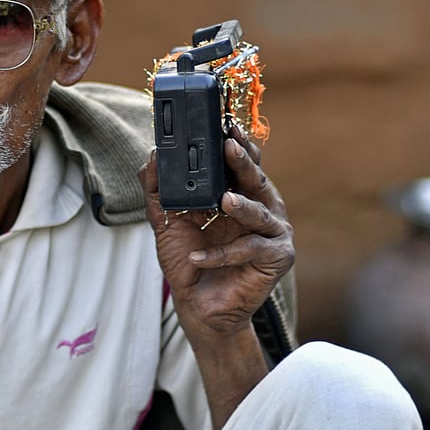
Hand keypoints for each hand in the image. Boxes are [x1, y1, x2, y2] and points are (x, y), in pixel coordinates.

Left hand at [139, 126, 294, 342]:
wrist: (198, 305)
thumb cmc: (188, 260)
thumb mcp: (166, 220)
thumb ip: (158, 189)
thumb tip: (152, 155)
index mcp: (239, 193)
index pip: (242, 162)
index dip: (235, 143)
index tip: (224, 125)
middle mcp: (260, 207)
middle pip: (256, 178)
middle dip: (243, 161)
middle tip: (229, 147)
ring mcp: (272, 232)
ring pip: (261, 212)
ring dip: (242, 206)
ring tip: (224, 202)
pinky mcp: (276, 257)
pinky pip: (251, 249)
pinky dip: (223, 253)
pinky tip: (199, 257)